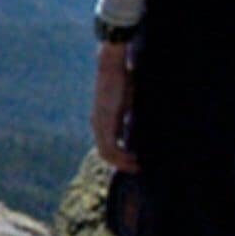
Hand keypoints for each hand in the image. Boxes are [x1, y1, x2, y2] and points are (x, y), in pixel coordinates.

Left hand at [93, 39, 139, 171]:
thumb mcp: (126, 100)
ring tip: (137, 166)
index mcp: (101, 120)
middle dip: (120, 164)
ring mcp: (100, 124)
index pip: (105, 146)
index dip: (117, 157)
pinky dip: (122, 156)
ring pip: (106, 153)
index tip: (133, 161)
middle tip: (136, 168)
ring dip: (122, 163)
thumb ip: (128, 113)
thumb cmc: (122, 79)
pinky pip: (111, 147)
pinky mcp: (106, 122)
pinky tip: (134, 158)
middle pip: (104, 153)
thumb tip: (137, 118)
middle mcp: (97, 124)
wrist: (112, 67)